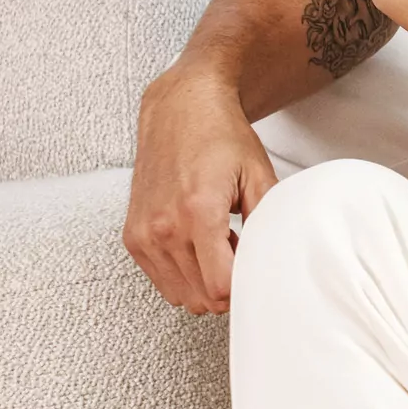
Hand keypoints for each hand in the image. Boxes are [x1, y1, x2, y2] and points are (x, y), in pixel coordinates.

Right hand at [123, 65, 278, 311]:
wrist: (179, 110)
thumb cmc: (221, 137)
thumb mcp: (258, 175)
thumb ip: (268, 222)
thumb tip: (274, 261)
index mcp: (198, 212)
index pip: (218, 288)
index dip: (242, 286)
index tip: (252, 265)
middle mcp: (164, 227)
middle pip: (201, 298)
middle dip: (226, 285)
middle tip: (238, 250)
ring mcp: (144, 234)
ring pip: (181, 295)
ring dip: (204, 281)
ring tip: (218, 245)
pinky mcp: (133, 236)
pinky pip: (162, 281)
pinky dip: (183, 274)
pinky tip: (197, 244)